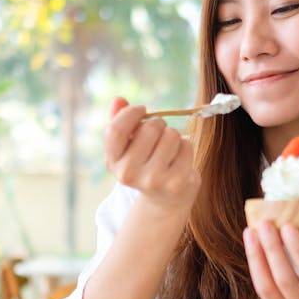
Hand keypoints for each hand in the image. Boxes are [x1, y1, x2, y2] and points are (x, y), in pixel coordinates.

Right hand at [104, 97, 199, 211]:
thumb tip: (118, 100)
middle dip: (158, 123)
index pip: (116, 130)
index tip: (142, 109)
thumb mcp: (128, 146)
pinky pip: (186, 145)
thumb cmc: (145, 163)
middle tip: (160, 132)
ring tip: (169, 147)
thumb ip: (119, 121)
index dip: (131, 113)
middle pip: (150, 128)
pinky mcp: (175, 182)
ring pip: (171, 134)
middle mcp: (128, 174)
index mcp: (113, 162)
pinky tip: (180, 157)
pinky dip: (186, 145)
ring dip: (173, 134)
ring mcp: (152, 180)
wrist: (165, 198)